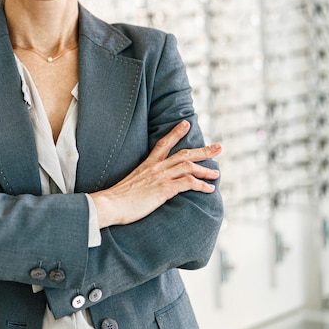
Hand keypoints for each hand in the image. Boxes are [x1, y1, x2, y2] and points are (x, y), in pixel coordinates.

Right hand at [90, 120, 221, 228]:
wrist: (109, 204)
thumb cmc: (117, 199)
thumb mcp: (131, 184)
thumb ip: (142, 182)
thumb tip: (147, 187)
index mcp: (147, 165)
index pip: (163, 143)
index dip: (176, 133)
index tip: (186, 124)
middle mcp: (155, 168)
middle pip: (184, 154)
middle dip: (203, 150)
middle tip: (219, 147)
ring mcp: (160, 177)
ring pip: (189, 166)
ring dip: (205, 169)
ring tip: (217, 173)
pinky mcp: (163, 189)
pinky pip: (187, 183)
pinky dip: (200, 185)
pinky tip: (209, 189)